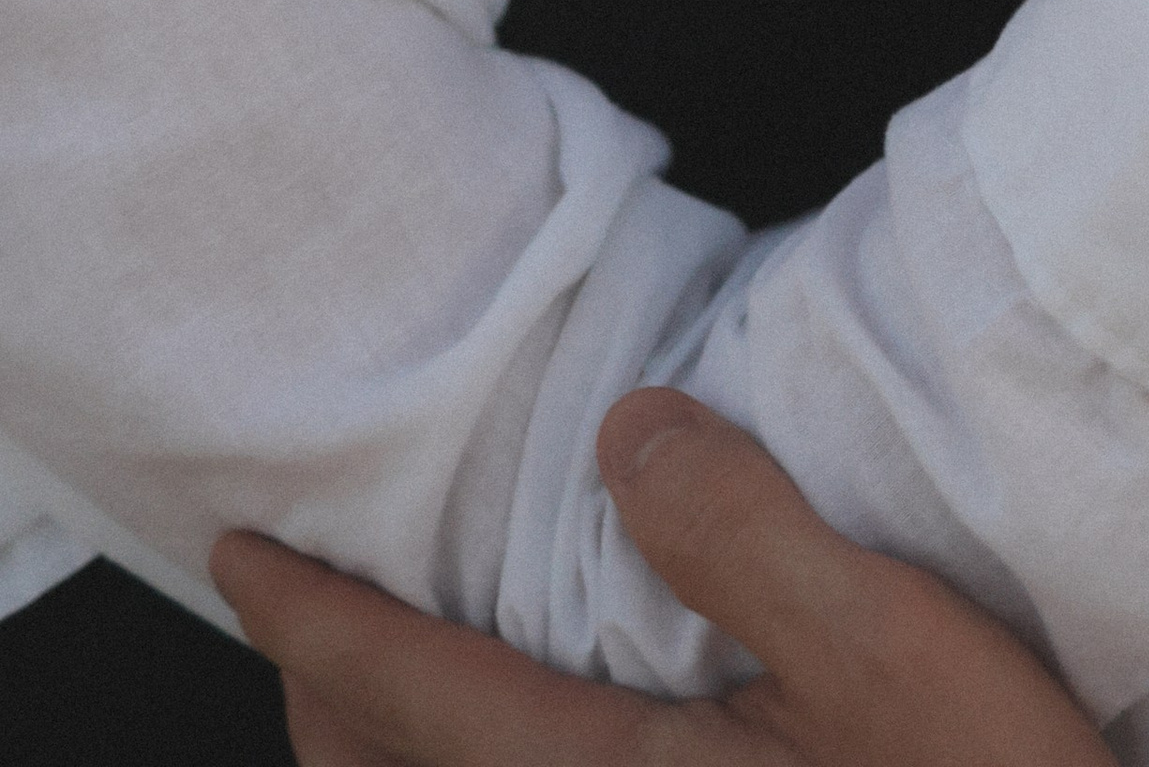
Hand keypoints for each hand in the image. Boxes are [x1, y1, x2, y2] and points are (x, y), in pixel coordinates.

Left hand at [211, 390, 1110, 766]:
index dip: (308, 619)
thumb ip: (743, 532)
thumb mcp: (888, 645)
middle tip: (308, 606)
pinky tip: (545, 734)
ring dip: (396, 749)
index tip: (242, 553)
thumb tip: (631, 431)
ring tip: (399, 670)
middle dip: (327, 694)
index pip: (403, 695)